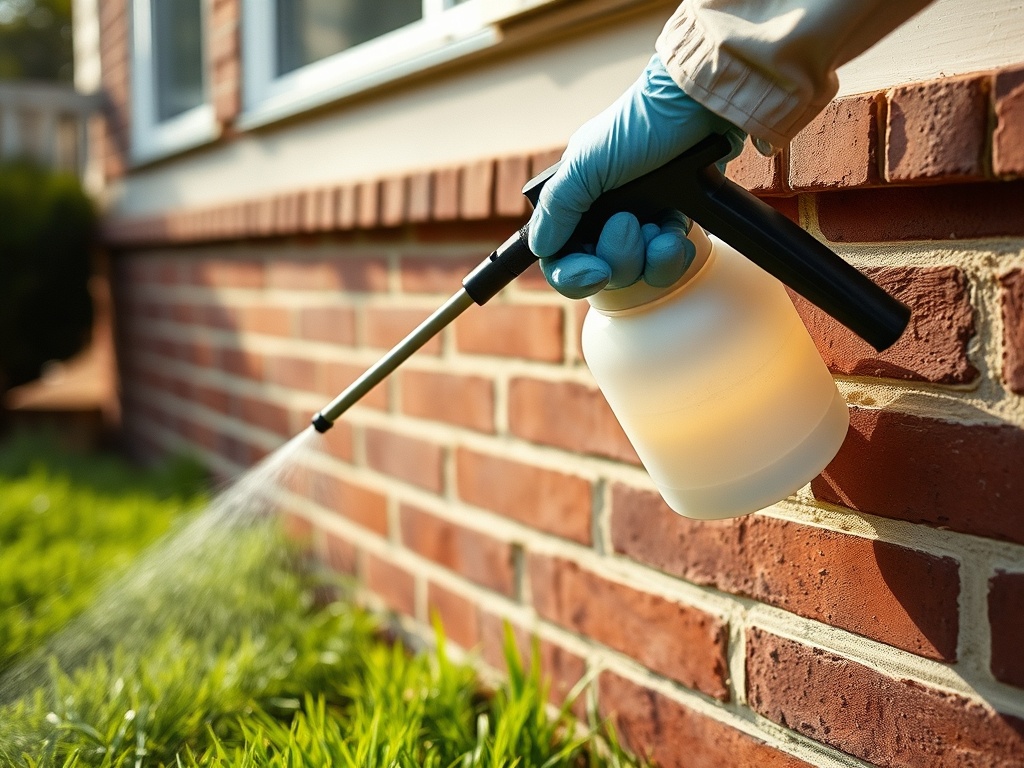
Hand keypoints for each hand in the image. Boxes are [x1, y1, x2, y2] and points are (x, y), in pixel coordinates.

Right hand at [528, 54, 744, 298]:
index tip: (595, 272)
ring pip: (638, 273)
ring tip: (659, 225)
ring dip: (649, 256)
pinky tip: (676, 231)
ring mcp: (641, 221)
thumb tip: (539, 247)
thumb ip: (556, 209)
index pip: (561, 258)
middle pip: (603, 272)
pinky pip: (668, 263)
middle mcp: (605, 216)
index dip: (573, 274)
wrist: (697, 107)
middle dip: (620, 255)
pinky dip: (673, 253)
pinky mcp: (673, 221)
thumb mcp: (584, 164)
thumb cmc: (638, 125)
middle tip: (631, 222)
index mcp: (576, 201)